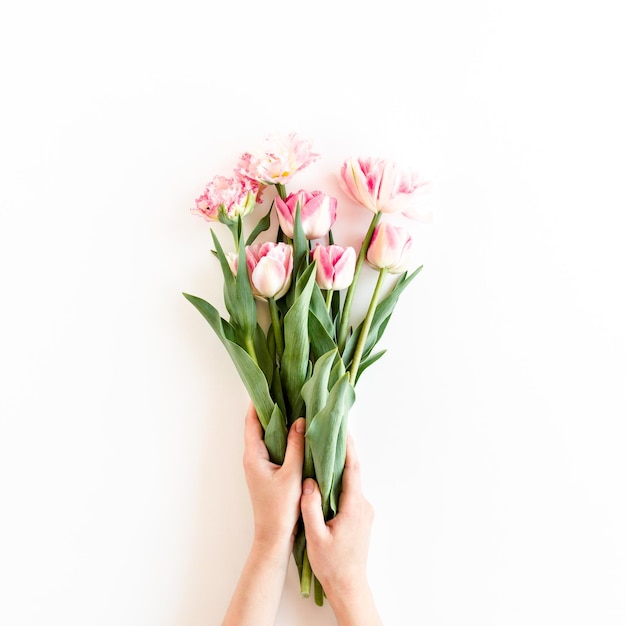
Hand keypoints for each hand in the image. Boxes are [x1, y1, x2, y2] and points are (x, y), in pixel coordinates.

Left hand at [243, 402, 304, 551]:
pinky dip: (283, 438)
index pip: (252, 422)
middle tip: (284, 391)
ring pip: (268, 438)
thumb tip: (300, 421)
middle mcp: (253, 458)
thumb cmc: (280, 508)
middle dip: (270, 409)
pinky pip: (274, 448)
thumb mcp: (292, 474)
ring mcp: (260, 466)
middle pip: (259, 426)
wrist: (275, 536)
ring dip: (277, 424)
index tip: (265, 385)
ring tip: (293, 407)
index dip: (257, 403)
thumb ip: (296, 446)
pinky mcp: (268, 473)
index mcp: (254, 455)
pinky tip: (297, 434)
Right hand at [300, 434, 381, 624]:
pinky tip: (327, 479)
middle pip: (353, 472)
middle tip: (330, 433)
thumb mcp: (315, 536)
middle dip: (343, 452)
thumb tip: (309, 483)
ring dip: (340, 467)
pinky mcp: (361, 517)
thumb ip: (311, 508)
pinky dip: (341, 481)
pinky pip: (350, 492)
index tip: (343, 430)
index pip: (352, 470)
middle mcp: (363, 505)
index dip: (348, 448)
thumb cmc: (331, 564)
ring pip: (351, 482)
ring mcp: (364, 511)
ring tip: (325, 451)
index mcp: (353, 507)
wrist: (349, 585)